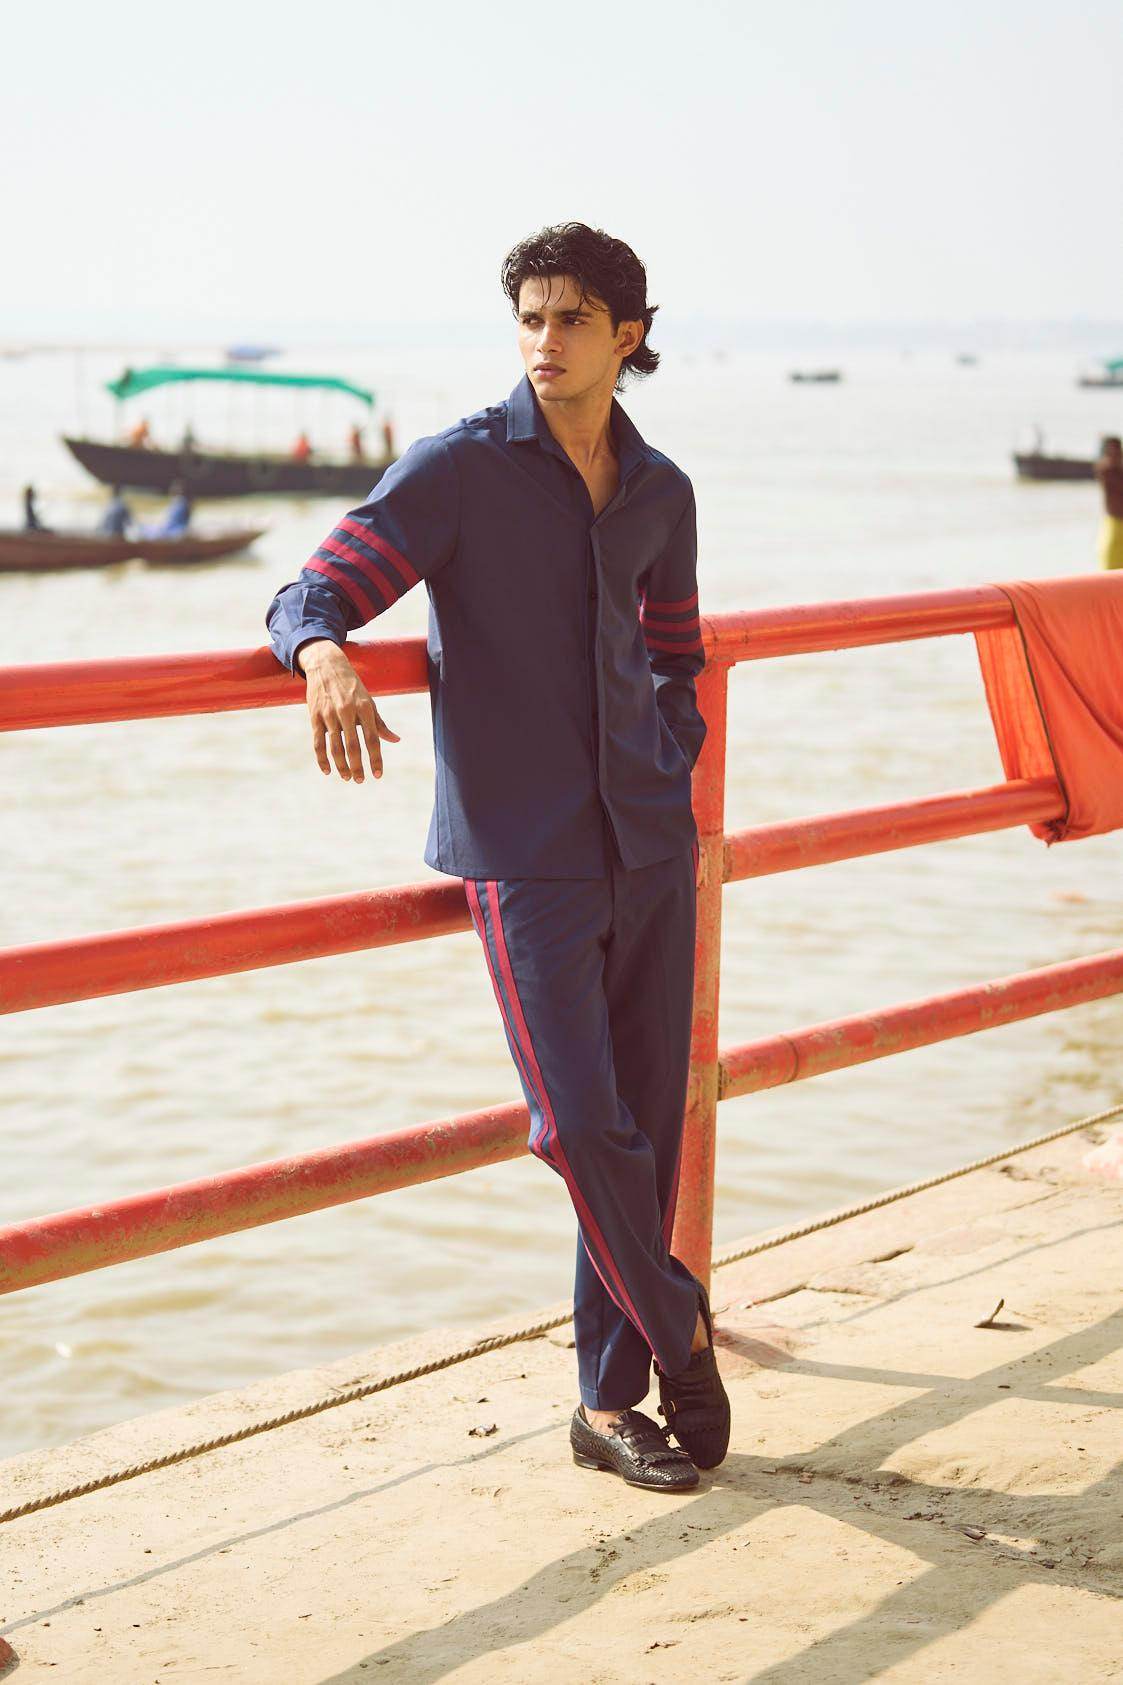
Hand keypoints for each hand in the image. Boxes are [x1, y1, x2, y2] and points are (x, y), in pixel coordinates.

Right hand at [297, 640, 399, 782]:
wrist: (327, 665)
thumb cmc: (352, 686)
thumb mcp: (369, 701)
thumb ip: (380, 723)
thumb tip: (396, 740)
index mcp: (364, 708)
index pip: (372, 739)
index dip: (375, 758)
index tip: (378, 775)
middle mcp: (347, 711)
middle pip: (353, 746)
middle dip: (357, 766)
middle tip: (360, 781)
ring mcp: (329, 714)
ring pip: (335, 746)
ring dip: (341, 765)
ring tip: (347, 777)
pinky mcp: (315, 716)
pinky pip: (318, 742)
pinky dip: (322, 758)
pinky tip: (327, 770)